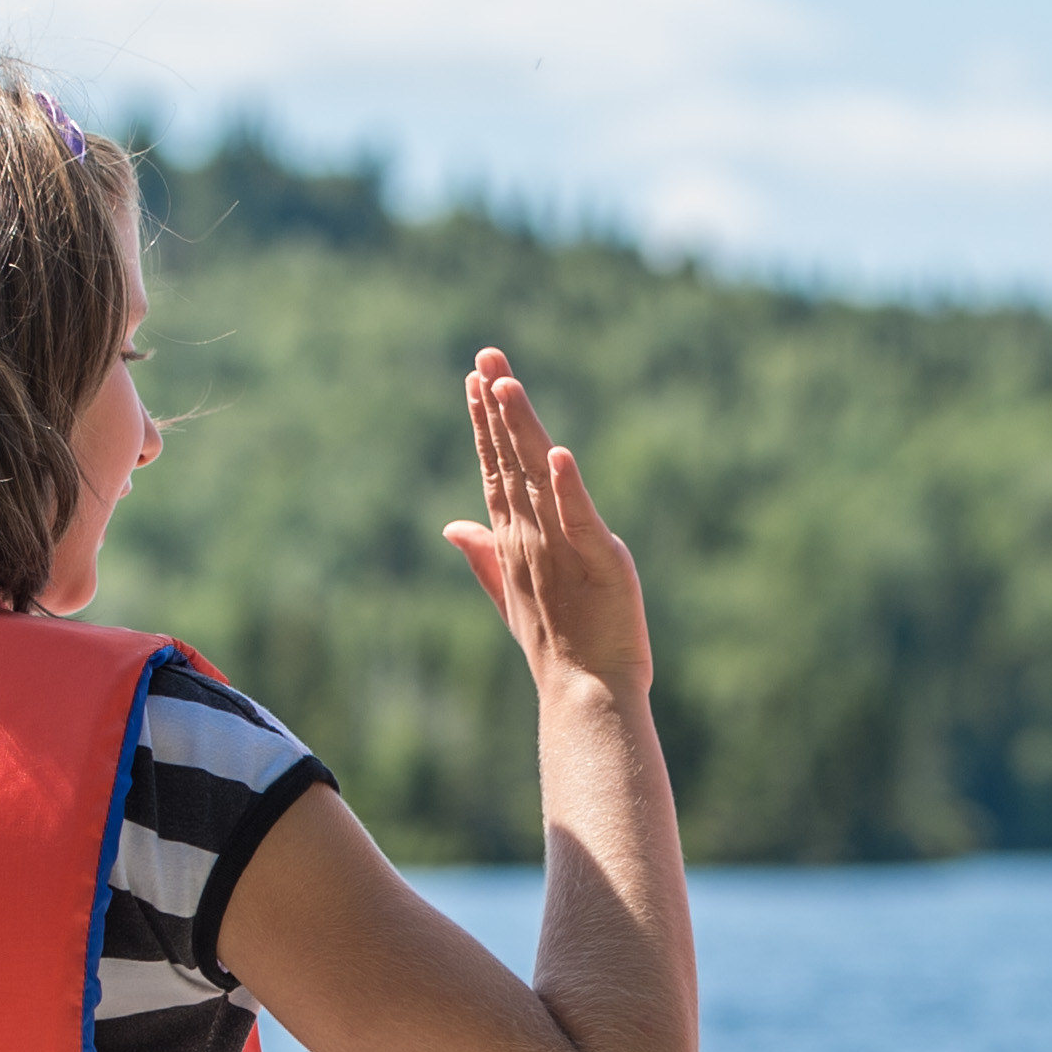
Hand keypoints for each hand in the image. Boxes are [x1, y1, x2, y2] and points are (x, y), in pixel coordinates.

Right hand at [442, 348, 652, 702]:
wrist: (585, 693)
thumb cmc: (556, 646)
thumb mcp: (512, 592)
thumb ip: (483, 554)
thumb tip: (452, 525)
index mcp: (514, 539)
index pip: (495, 469)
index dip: (485, 423)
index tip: (476, 377)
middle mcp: (529, 537)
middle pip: (509, 461)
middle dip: (495, 408)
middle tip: (485, 357)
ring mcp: (558, 547)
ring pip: (537, 478)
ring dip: (522, 431)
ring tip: (508, 386)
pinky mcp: (598, 559)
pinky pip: (579, 517)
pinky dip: (568, 487)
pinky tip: (560, 454)